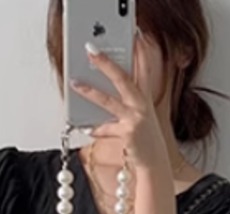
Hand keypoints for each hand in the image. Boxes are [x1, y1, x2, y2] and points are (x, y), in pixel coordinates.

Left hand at [69, 31, 169, 174]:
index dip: (141, 51)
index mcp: (144, 98)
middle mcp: (141, 106)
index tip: (135, 35)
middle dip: (106, 63)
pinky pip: (105, 129)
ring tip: (75, 83)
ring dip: (90, 91)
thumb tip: (101, 86)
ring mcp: (134, 120)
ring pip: (109, 101)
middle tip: (91, 50)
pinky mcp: (127, 134)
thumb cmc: (145, 137)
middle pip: (122, 78)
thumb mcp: (140, 114)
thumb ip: (127, 99)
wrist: (155, 163)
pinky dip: (95, 129)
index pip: (144, 69)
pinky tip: (86, 128)